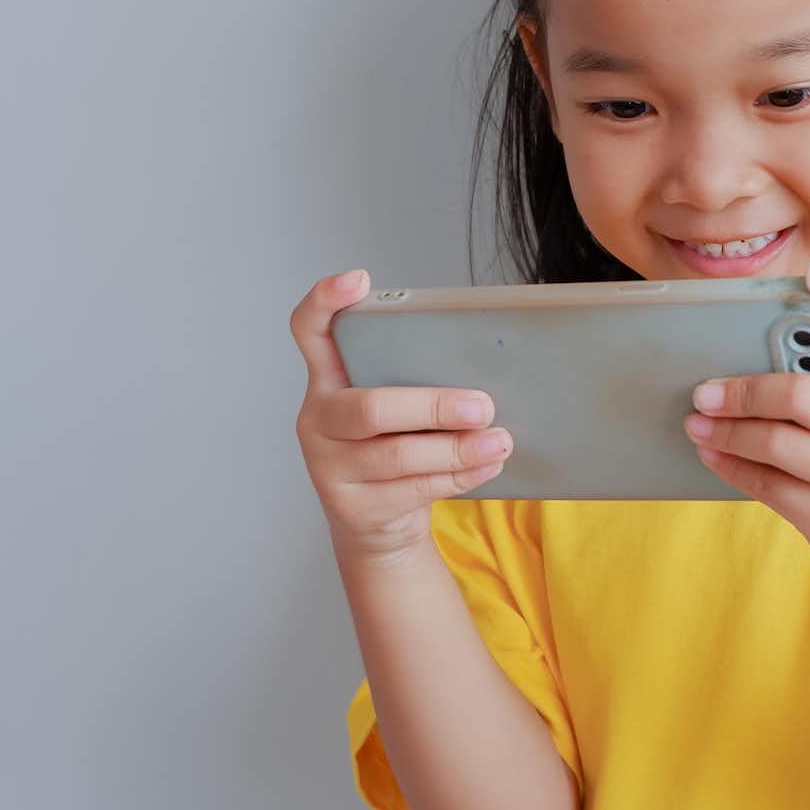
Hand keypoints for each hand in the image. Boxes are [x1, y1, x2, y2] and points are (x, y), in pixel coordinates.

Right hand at [290, 268, 514, 565]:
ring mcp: (329, 467)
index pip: (310, 331)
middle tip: (483, 405)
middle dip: (433, 405)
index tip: (358, 279)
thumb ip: (416, 381)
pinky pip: (413, 489)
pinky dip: (458, 476)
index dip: (325, 302)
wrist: (379, 529)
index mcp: (328, 380)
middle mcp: (319, 420)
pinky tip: (488, 465)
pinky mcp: (353, 507)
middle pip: (371, 408)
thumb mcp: (396, 411)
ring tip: (499, 440)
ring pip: (397, 456)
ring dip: (457, 449)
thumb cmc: (396, 450)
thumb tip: (488, 363)